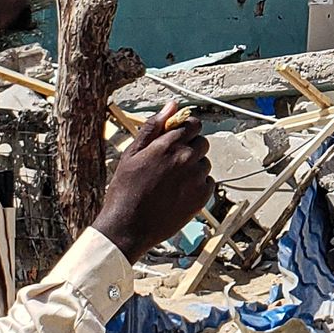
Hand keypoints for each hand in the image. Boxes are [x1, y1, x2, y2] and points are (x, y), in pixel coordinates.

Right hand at [92, 103, 215, 262]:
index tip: (179, 137)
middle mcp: (187, 158)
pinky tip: (178, 192)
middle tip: (172, 162)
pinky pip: (208, 182)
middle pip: (202, 142)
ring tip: (172, 181)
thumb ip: (154, 127)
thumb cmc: (125, 189)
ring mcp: (196, 178)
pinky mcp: (202, 197)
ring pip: (205, 163)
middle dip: (190, 148)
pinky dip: (198, 185)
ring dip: (194, 167)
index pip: (193, 124)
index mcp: (169, 144)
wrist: (128, 226)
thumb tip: (172, 105)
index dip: (186, 129)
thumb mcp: (132, 153)